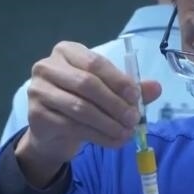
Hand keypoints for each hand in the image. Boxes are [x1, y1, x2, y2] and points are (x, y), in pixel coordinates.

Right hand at [16, 41, 160, 185]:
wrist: (52, 133)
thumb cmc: (81, 103)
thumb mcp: (106, 92)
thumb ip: (129, 88)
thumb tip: (157, 87)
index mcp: (66, 52)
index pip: (95, 63)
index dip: (118, 80)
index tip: (136, 97)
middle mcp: (47, 67)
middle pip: (87, 84)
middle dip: (114, 104)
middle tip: (133, 119)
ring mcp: (38, 90)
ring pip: (80, 107)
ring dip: (108, 123)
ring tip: (126, 133)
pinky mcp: (36, 115)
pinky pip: (72, 126)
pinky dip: (98, 136)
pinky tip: (113, 141)